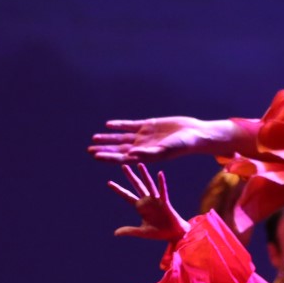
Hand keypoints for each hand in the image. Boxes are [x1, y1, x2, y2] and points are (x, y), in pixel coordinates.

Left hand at [88, 116, 219, 162]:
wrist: (194, 134)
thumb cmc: (183, 146)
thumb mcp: (166, 150)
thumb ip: (149, 153)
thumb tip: (131, 155)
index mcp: (145, 155)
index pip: (122, 157)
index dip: (108, 157)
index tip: (96, 155)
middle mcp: (142, 147)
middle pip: (118, 148)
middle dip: (104, 148)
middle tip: (89, 149)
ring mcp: (144, 136)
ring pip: (121, 137)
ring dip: (109, 138)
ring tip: (95, 138)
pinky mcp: (148, 125)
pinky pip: (130, 125)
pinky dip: (119, 125)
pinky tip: (109, 125)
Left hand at [107, 163, 187, 242]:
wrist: (173, 234)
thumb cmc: (159, 232)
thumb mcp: (141, 232)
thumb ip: (129, 231)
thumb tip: (115, 233)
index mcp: (141, 207)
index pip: (127, 196)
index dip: (119, 190)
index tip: (109, 183)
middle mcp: (147, 201)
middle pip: (137, 186)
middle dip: (130, 176)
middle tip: (123, 165)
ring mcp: (156, 200)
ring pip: (149, 185)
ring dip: (144, 175)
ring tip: (140, 164)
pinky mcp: (165, 202)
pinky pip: (162, 191)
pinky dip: (161, 183)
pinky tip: (159, 173)